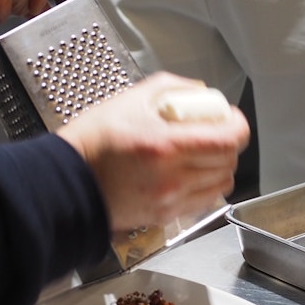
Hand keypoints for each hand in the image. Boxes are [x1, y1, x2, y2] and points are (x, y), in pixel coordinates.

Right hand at [56, 73, 250, 231]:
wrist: (67, 182)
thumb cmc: (91, 143)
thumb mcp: (129, 99)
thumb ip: (172, 88)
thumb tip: (199, 92)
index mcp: (165, 145)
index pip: (228, 139)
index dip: (237, 125)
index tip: (230, 118)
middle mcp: (172, 177)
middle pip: (228, 162)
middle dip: (228, 144)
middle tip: (215, 133)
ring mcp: (169, 200)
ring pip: (220, 184)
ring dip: (219, 167)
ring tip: (202, 155)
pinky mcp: (164, 215)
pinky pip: (202, 202)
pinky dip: (204, 186)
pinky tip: (188, 174)